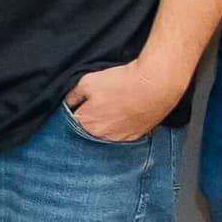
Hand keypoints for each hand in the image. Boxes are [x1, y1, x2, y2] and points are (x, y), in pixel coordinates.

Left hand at [64, 57, 188, 143]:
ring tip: (114, 107)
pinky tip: (125, 113)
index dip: (74, 111)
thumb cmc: (120, 83)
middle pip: (88, 131)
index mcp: (86, 124)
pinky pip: (123, 134)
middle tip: (99, 103)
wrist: (154, 85)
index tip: (80, 104)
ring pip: (106, 134)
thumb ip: (73, 95)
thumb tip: (68, 103)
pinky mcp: (136, 137)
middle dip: (90, 119)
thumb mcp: (87, 82)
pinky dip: (122, 126)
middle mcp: (101, 137)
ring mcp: (120, 139)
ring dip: (107, 124)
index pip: (70, 123)